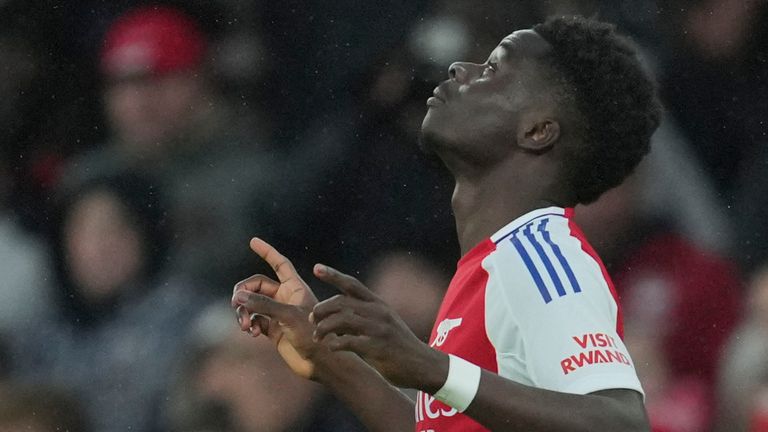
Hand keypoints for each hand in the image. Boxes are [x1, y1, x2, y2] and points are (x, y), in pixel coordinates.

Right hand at [231, 238, 319, 378]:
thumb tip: (237, 296)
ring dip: (243, 311)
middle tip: (236, 303)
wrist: (321, 362)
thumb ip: (262, 304)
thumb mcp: (288, 316)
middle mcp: (286, 297)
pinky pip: (253, 320)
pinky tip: (251, 332)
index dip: (267, 251)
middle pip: (256, 284)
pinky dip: (248, 324)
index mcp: (295, 287)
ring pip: (251, 303)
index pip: (279, 263)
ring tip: (244, 325)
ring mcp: (278, 314)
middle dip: (243, 292)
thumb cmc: (313, 335)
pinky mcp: (273, 330)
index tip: (253, 241)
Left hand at [311, 264, 443, 388]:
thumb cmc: (398, 345)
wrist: (422, 364)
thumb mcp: (385, 322)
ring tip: (317, 337)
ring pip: (341, 320)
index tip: (316, 267)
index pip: (352, 284)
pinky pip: (348, 341)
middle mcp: (378, 312)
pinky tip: (331, 348)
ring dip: (324, 328)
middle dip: (322, 309)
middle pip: (341, 302)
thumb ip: (364, 316)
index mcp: (379, 304)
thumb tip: (335, 316)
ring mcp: (378, 329)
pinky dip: (335, 344)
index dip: (333, 275)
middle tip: (312, 319)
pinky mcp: (377, 347)